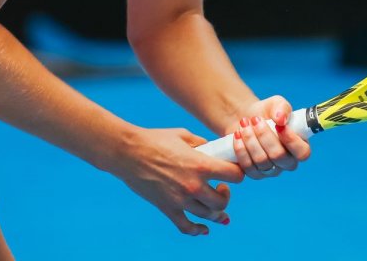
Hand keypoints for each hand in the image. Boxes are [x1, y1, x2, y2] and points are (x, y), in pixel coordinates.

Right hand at [111, 126, 244, 235]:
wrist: (128, 152)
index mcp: (201, 164)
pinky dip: (198, 231)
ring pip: (208, 215)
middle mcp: (194, 185)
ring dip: (216, 212)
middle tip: (221, 188)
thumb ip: (202, 143)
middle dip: (226, 196)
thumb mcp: (183, 135)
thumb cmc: (155, 139)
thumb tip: (213, 150)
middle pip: (222, 201)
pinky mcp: (168, 208)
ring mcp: (180, 200)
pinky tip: (204, 229)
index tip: (234, 172)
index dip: (238, 173)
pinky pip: (187, 227)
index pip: (234, 175)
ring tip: (215, 205)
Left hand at [228, 96, 311, 180]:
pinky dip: (241, 150)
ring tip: (243, 123)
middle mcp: (287, 162)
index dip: (291, 141)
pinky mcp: (254, 173)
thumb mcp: (276, 103)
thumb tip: (281, 118)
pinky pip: (247, 167)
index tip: (278, 125)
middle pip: (279, 157)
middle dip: (264, 136)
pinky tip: (237, 135)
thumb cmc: (266, 112)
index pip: (302, 153)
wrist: (246, 119)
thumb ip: (282, 108)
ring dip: (250, 140)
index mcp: (299, 147)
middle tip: (254, 119)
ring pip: (262, 161)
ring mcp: (271, 170)